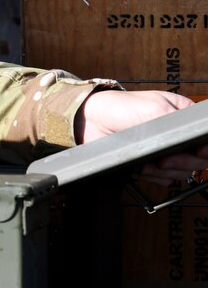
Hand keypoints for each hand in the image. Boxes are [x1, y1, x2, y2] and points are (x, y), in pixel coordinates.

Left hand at [76, 90, 207, 183]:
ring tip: (150, 162)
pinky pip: (164, 180)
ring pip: (183, 172)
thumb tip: (199, 137)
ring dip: (167, 171)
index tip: (198, 152)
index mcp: (182, 116)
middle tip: (166, 159)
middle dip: (183, 162)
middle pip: (198, 159)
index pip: (205, 138)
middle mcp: (176, 135)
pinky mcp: (151, 165)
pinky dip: (155, 177)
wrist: (91, 121)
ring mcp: (164, 151)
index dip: (205, 149)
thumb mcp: (154, 107)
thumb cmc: (119, 107)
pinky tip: (142, 167)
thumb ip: (180, 122)